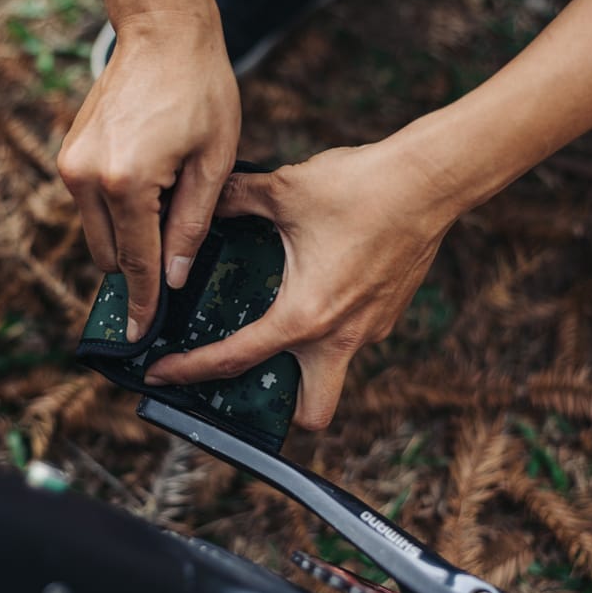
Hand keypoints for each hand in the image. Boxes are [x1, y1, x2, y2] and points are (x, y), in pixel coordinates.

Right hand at [57, 12, 239, 341]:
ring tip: (168, 209)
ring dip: (127, 238)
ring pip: (96, 234)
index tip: (142, 336)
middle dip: (140, 267)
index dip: (145, 302)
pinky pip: (90, 207)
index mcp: (126, 182)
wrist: (162, 33)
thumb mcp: (213, 162)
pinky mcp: (69, 155)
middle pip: (109, 256)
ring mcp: (71, 165)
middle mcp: (86, 177)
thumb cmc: (200, 90)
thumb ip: (192, 225)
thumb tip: (175, 277)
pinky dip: (117, 213)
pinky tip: (150, 189)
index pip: (136, 262)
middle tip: (176, 260)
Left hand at [144, 143, 457, 428]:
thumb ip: (234, 200)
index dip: (188, 371)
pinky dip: (328, 329)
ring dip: (303, 364)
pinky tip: (315, 289)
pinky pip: (352, 338)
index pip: (234, 359)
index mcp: (304, 316)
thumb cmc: (361, 187)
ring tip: (274, 326)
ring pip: (334, 373)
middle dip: (278, 409)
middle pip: (312, 412)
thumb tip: (203, 200)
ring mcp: (371, 329)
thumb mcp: (283, 190)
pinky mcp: (388, 313)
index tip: (161, 374)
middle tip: (244, 380)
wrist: (431, 180)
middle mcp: (340, 336)